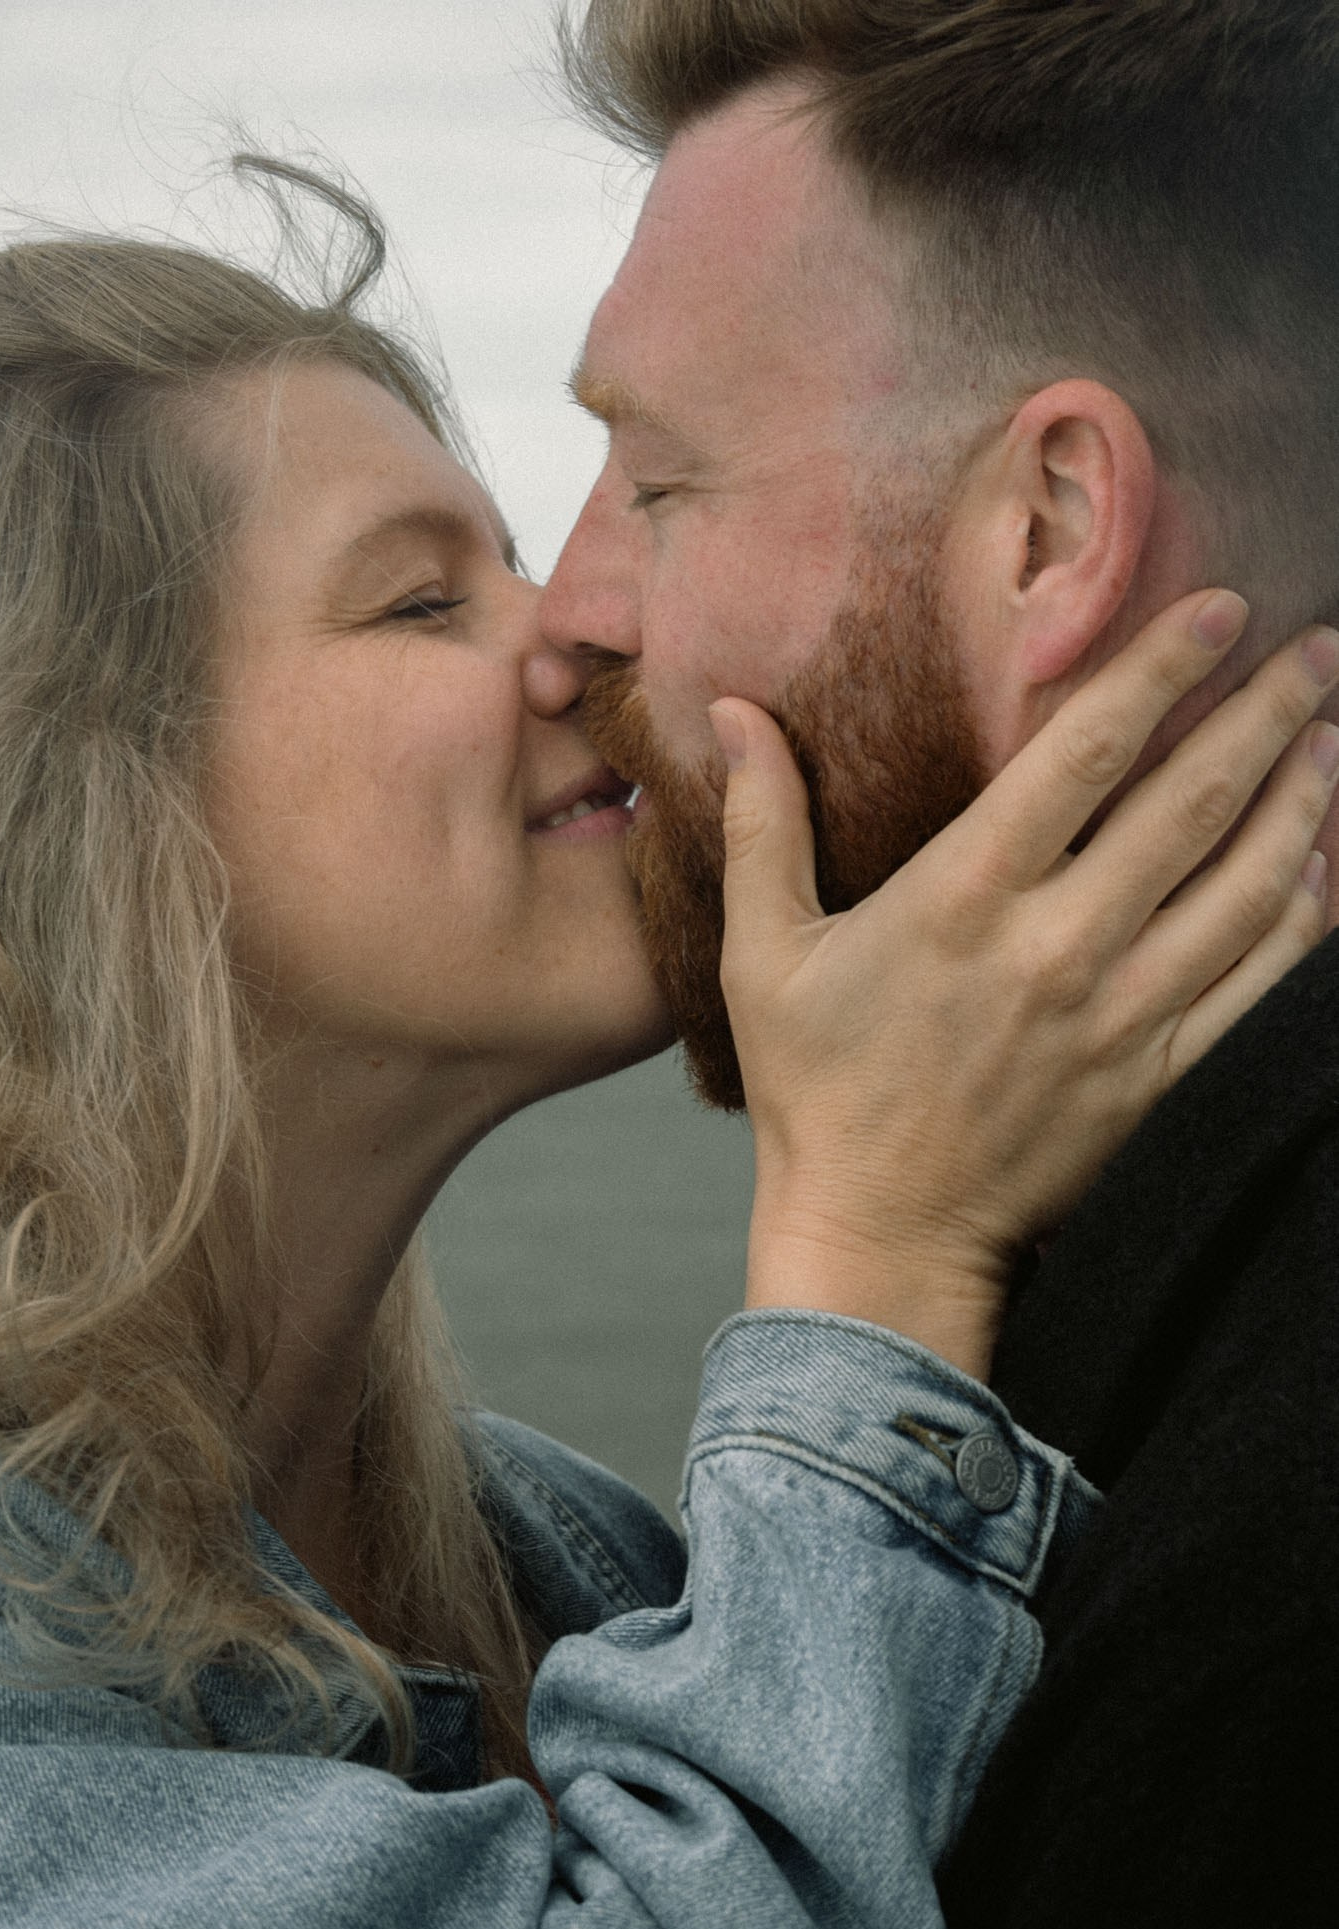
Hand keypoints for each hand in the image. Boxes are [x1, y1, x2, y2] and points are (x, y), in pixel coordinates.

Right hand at [714, 591, 1338, 1380]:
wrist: (883, 1235)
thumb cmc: (818, 1092)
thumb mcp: (763, 954)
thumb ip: (763, 824)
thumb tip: (732, 713)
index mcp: (966, 899)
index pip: (1087, 754)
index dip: (1161, 669)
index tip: (1220, 610)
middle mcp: (1059, 946)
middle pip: (1193, 804)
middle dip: (1266, 715)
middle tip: (1317, 651)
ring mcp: (1122, 1014)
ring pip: (1247, 888)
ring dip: (1303, 803)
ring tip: (1332, 738)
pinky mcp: (1158, 1076)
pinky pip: (1259, 983)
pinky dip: (1302, 917)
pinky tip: (1323, 867)